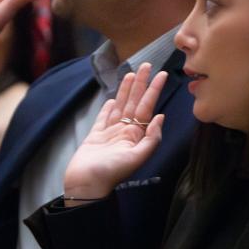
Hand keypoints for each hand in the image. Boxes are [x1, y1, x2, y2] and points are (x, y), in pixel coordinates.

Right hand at [62, 64, 166, 202]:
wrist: (86, 184)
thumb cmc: (111, 173)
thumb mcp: (137, 157)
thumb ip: (151, 138)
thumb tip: (160, 116)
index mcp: (137, 136)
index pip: (147, 107)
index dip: (154, 90)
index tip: (162, 75)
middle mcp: (126, 131)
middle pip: (134, 102)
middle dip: (140, 83)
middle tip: (146, 65)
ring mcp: (110, 132)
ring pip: (120, 105)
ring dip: (125, 90)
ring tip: (130, 73)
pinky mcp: (96, 135)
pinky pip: (104, 117)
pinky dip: (108, 107)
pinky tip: (112, 98)